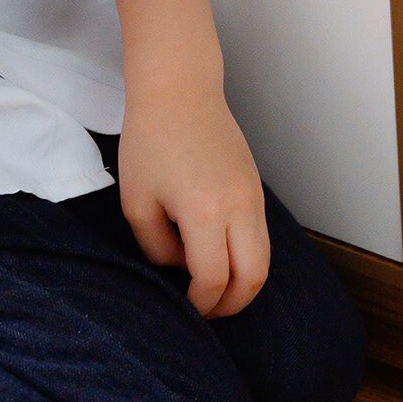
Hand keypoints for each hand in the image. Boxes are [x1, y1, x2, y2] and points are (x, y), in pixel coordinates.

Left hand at [117, 78, 270, 316]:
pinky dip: (247, 257)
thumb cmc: (150, 142)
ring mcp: (253, 195)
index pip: (213, 279)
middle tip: (204, 310)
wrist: (180, 91)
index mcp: (205, 211)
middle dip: (231, 304)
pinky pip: (261, 235)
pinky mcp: (256, 186)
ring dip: (243, 282)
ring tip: (212, 290)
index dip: (199, 304)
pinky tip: (219, 257)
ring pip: (264, 258)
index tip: (182, 309)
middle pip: (254, 277)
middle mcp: (239, 206)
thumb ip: (156, 248)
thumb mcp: (137, 202)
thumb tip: (180, 268)